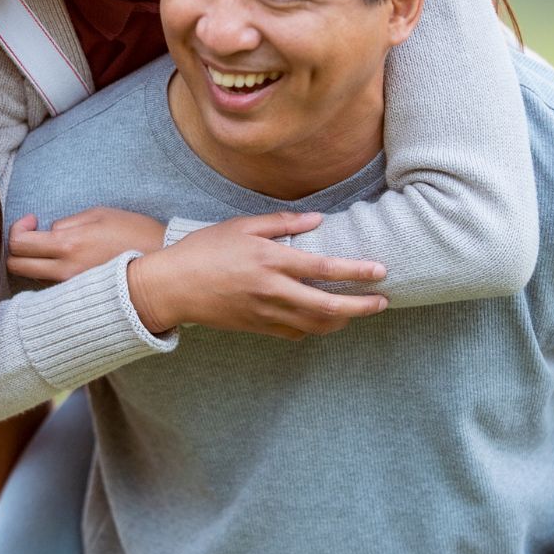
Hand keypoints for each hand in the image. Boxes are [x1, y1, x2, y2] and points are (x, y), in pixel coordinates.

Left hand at [8, 208, 167, 283]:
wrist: (163, 271)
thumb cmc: (136, 235)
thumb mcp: (100, 215)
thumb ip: (67, 222)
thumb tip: (49, 231)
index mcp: (68, 245)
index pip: (18, 244)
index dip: (18, 228)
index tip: (33, 221)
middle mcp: (64, 271)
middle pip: (16, 266)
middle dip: (17, 248)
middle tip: (34, 234)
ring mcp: (70, 288)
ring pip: (34, 276)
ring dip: (37, 261)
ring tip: (60, 248)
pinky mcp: (79, 298)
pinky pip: (52, 286)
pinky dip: (52, 273)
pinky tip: (71, 263)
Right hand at [125, 212, 386, 337]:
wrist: (171, 287)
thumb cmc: (204, 250)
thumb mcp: (241, 226)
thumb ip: (282, 223)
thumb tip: (317, 220)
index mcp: (270, 260)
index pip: (324, 270)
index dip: (357, 272)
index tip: (380, 272)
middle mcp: (271, 290)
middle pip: (327, 306)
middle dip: (360, 307)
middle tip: (382, 302)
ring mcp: (264, 314)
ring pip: (314, 326)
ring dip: (341, 321)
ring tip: (357, 312)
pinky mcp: (256, 328)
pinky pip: (294, 333)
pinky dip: (313, 328)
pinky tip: (322, 320)